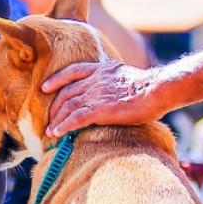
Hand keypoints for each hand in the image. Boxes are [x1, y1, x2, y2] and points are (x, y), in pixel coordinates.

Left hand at [43, 61, 172, 135]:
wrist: (156, 91)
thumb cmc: (150, 88)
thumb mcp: (126, 76)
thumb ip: (114, 81)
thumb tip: (112, 91)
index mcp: (102, 69)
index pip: (73, 71)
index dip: (56, 79)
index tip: (45, 87)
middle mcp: (95, 80)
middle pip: (66, 93)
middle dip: (55, 106)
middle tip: (49, 118)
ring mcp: (96, 95)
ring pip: (68, 107)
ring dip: (57, 120)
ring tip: (50, 131)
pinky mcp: (99, 110)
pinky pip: (75, 119)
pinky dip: (64, 127)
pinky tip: (57, 134)